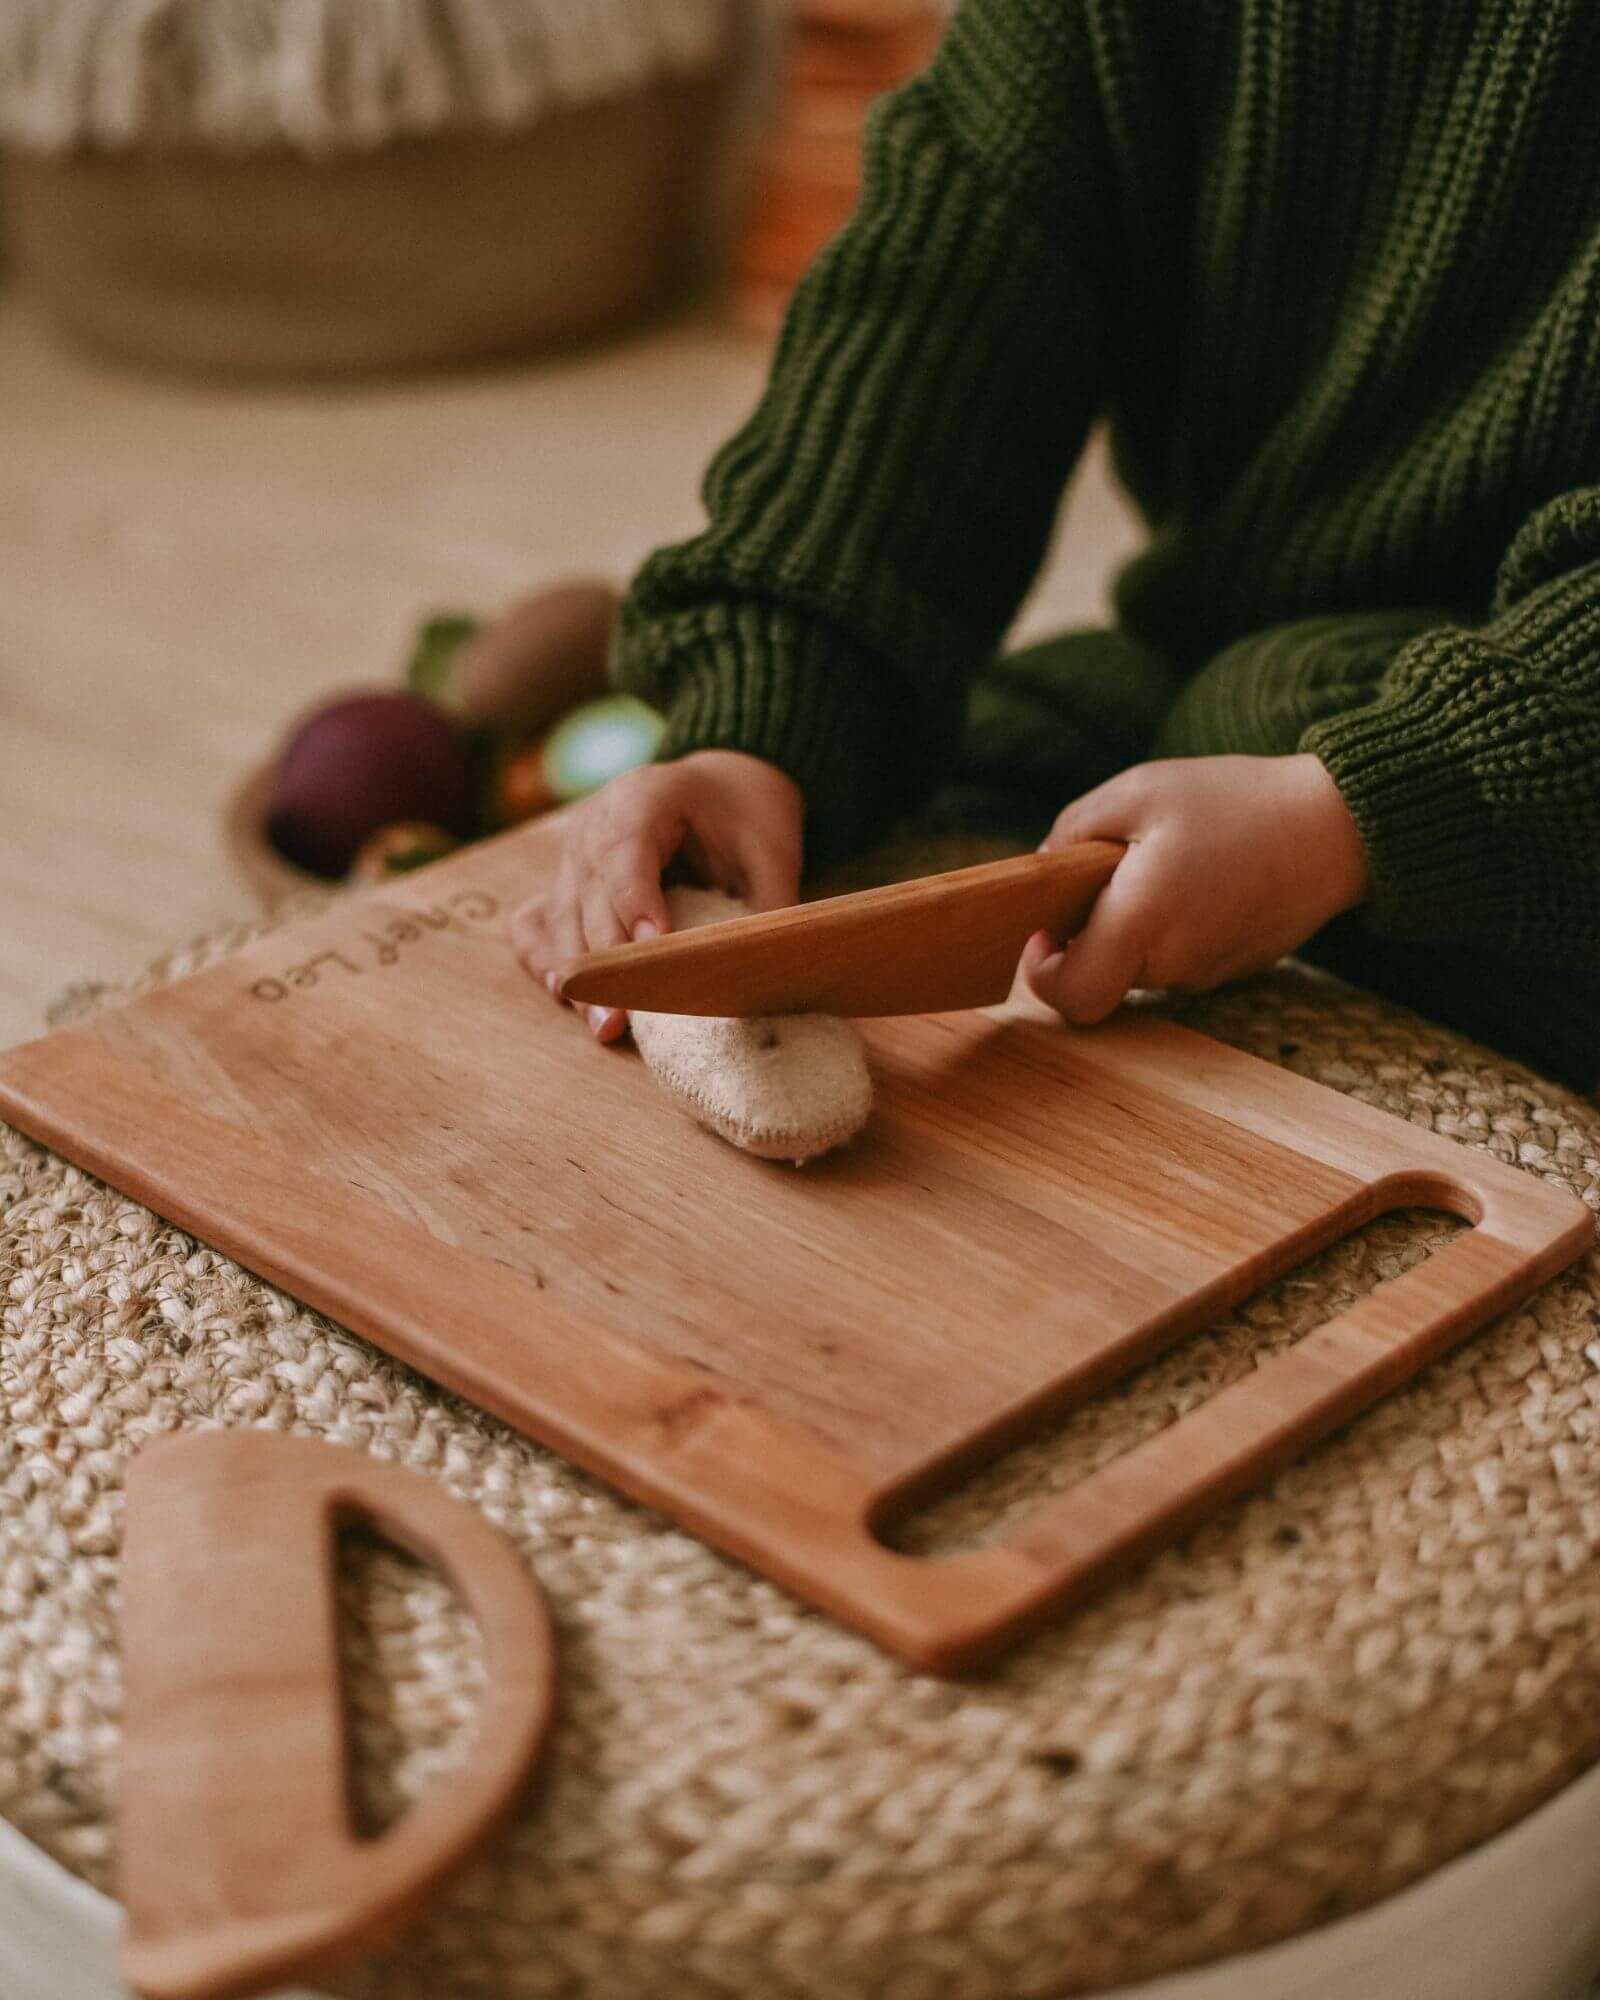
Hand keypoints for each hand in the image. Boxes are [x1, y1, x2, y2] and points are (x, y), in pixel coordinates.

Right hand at [509, 750, 803, 1040]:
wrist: (719, 784)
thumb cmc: (745, 813)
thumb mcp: (771, 850)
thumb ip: (769, 905)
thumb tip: (768, 971)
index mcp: (643, 798)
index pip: (626, 854)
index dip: (636, 905)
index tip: (653, 952)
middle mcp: (594, 825)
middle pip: (588, 896)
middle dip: (606, 961)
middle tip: (625, 1017)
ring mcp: (573, 855)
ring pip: (563, 919)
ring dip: (580, 976)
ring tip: (604, 1025)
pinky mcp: (568, 883)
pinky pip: (539, 922)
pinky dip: (546, 958)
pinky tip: (564, 995)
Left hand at [1023, 753, 1368, 1023]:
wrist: (1338, 827)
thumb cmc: (1237, 802)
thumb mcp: (1138, 791)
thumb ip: (1072, 831)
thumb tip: (1042, 870)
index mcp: (1142, 922)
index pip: (1073, 994)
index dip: (1043, 973)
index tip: (1044, 930)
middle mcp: (1173, 963)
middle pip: (1101, 973)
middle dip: (1091, 930)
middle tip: (1112, 870)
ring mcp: (1207, 973)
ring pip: (1140, 964)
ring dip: (1134, 924)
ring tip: (1167, 863)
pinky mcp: (1233, 968)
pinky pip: (1178, 957)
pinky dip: (1172, 926)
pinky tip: (1201, 878)